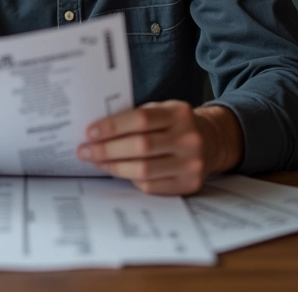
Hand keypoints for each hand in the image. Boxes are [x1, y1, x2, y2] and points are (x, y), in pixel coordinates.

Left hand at [76, 101, 242, 194]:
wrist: (212, 141)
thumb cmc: (174, 124)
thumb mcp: (161, 110)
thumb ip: (135, 116)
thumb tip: (96, 129)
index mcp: (179, 113)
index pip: (141, 119)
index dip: (112, 126)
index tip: (90, 132)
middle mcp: (189, 139)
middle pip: (141, 147)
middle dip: (107, 150)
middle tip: (84, 151)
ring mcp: (192, 164)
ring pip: (144, 170)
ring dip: (114, 167)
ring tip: (95, 162)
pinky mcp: (190, 184)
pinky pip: (152, 186)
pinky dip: (130, 179)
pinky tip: (117, 171)